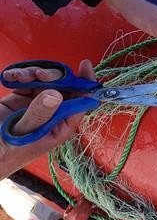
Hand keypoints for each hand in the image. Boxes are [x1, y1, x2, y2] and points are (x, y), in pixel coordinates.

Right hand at [0, 60, 94, 179]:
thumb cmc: (3, 154)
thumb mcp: (21, 134)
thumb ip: (38, 115)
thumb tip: (56, 95)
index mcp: (60, 126)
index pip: (81, 102)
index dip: (86, 84)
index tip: (85, 65)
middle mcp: (52, 114)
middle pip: (64, 87)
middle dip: (54, 76)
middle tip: (39, 75)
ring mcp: (36, 105)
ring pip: (46, 81)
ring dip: (34, 74)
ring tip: (20, 77)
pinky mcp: (19, 99)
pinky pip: (27, 82)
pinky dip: (21, 76)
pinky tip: (11, 77)